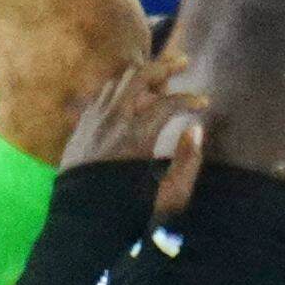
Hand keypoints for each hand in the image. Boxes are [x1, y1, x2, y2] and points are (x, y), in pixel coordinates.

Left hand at [62, 52, 206, 227]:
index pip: (169, 103)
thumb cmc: (127, 212)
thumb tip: (195, 129)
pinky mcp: (82, 124)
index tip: (204, 103)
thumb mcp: (166, 195)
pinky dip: (120, 85)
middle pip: (141, 76)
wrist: (81, 223)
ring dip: (142, 75)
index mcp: (137, 136)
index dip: (190, 99)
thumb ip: (186, 161)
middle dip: (166, 66)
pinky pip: (102, 91)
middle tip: (184, 62)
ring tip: (158, 78)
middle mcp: (114, 119)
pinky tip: (129, 93)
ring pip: (120, 79)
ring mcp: (95, 118)